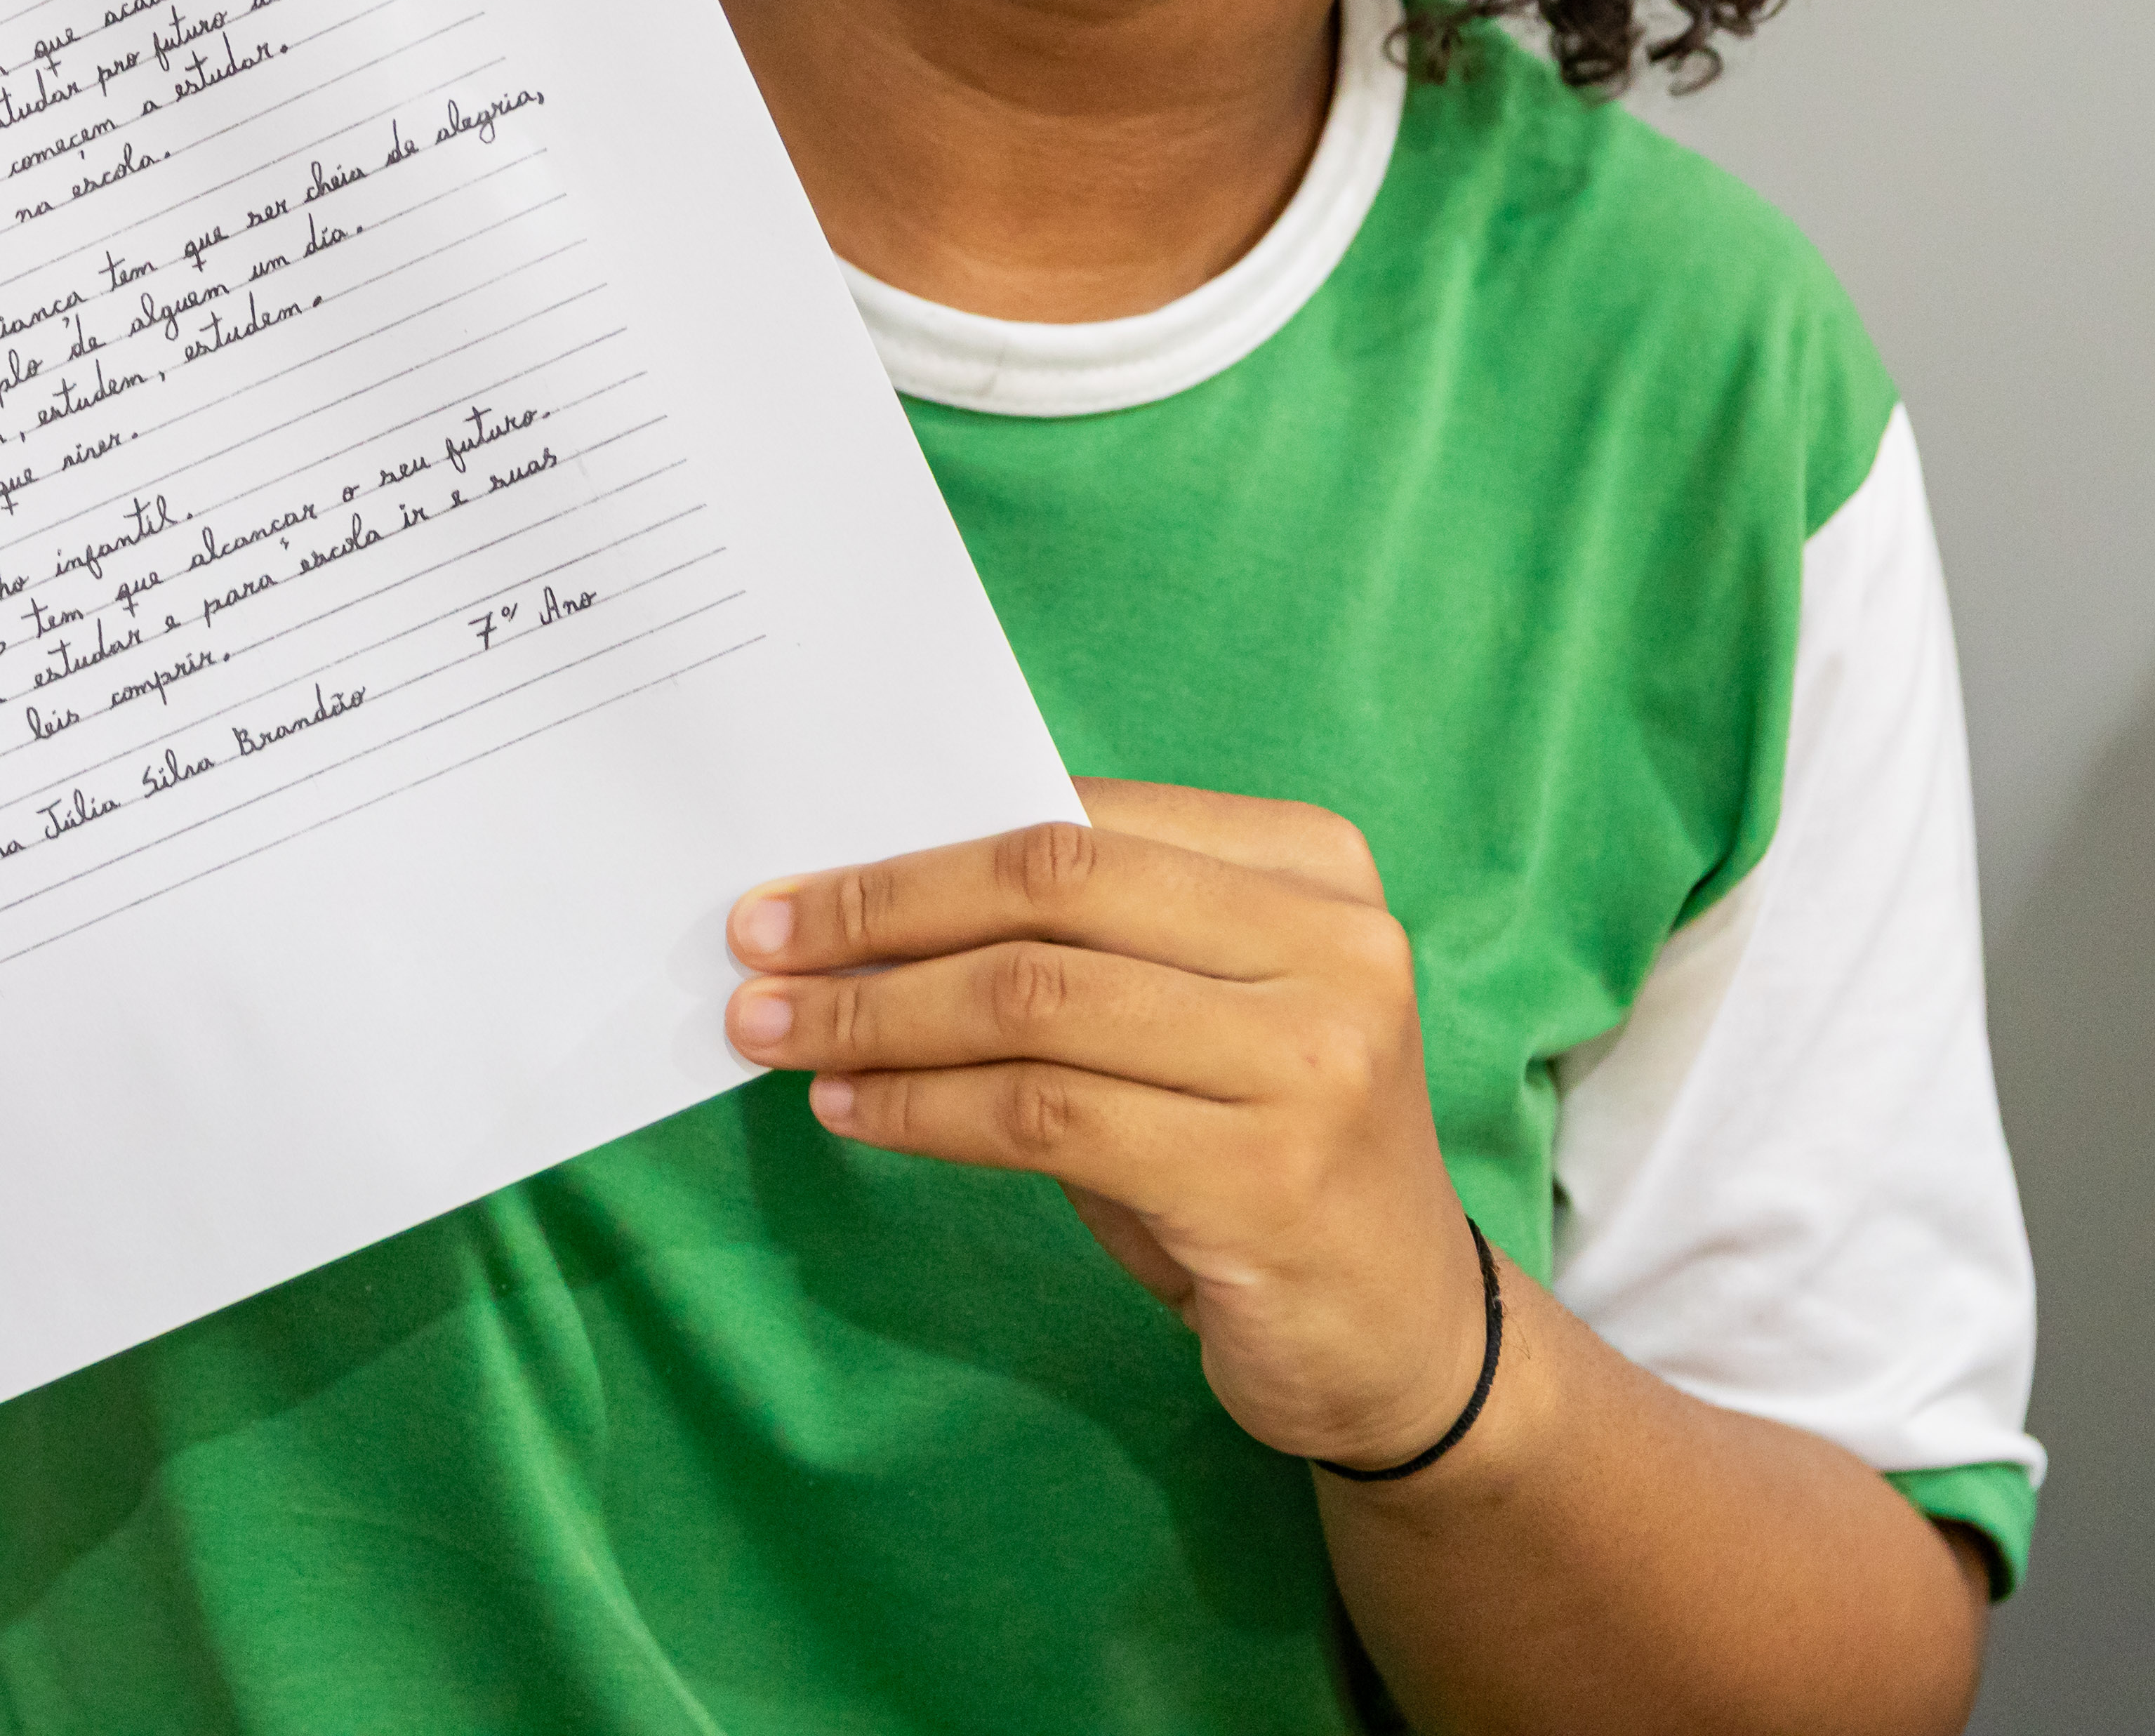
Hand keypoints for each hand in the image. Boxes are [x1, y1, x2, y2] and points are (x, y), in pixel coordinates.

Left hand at [725, 778, 1491, 1470]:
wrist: (1396, 1335)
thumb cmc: (1256, 1152)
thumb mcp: (1189, 1018)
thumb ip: (1078, 944)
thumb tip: (865, 903)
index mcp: (1312, 866)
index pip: (1083, 819)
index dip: (926, 845)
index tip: (802, 879)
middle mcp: (1333, 943)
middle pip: (1054, 887)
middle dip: (881, 912)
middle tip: (758, 940)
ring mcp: (1312, 1059)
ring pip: (1036, 1001)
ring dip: (878, 1016)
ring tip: (775, 1031)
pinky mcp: (1266, 1177)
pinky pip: (1044, 1118)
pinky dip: (923, 1107)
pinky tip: (851, 1108)